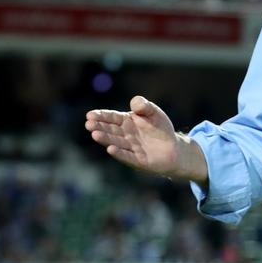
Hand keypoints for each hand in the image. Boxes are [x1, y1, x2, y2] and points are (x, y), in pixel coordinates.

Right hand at [85, 96, 207, 183]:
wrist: (173, 148)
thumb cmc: (160, 128)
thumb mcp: (154, 113)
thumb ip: (144, 106)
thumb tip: (135, 102)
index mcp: (127, 122)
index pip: (112, 117)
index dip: (101, 116)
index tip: (90, 115)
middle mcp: (125, 135)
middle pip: (110, 130)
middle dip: (99, 127)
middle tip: (88, 124)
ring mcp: (130, 148)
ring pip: (116, 142)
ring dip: (105, 139)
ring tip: (95, 135)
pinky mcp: (138, 160)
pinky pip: (127, 156)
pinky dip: (119, 153)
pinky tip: (110, 149)